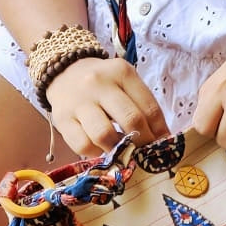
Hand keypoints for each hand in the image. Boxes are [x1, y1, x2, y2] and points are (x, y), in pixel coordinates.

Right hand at [46, 57, 168, 155]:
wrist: (65, 73)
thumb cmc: (104, 83)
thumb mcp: (125, 82)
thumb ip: (142, 105)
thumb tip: (161, 138)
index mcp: (122, 72)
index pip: (149, 107)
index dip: (159, 130)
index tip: (163, 143)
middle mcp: (99, 84)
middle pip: (130, 119)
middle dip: (142, 141)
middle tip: (145, 151)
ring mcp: (79, 101)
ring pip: (104, 135)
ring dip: (118, 149)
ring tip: (122, 151)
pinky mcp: (62, 119)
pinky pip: (82, 145)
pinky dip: (96, 153)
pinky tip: (101, 149)